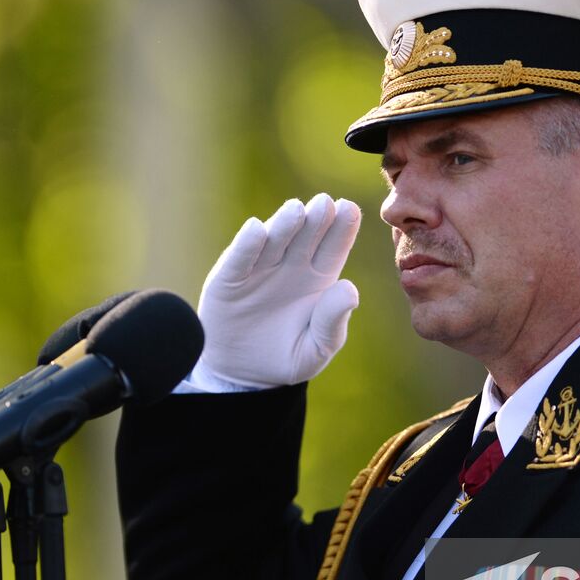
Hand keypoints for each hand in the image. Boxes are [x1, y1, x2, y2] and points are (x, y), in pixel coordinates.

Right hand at [191, 194, 361, 389]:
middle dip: (316, 218)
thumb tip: (350, 289)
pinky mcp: (229, 279)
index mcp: (318, 278)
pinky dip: (246, 244)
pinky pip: (240, 259)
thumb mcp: (316, 348)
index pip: (333, 247)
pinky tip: (255, 229)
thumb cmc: (287, 357)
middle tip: (326, 203)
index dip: (342, 228)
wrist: (244, 376)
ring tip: (296, 210)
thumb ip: (333, 322)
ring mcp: (260, 269)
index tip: (349, 209)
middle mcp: (290, 266)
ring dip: (284, 223)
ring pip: (274, 240)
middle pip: (306, 236)